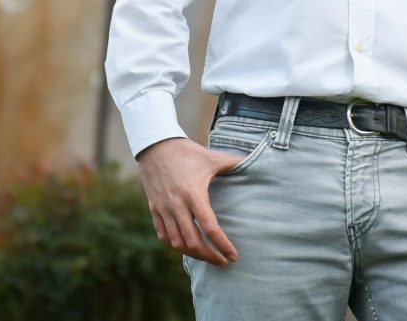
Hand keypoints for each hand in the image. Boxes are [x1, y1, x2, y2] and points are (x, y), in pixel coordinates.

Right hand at [136, 137, 243, 264]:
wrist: (155, 146)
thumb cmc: (186, 152)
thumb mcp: (211, 157)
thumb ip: (233, 162)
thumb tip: (252, 162)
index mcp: (194, 194)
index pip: (210, 227)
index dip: (222, 245)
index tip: (233, 255)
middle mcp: (177, 205)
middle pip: (193, 242)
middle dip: (210, 256)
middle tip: (222, 261)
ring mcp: (163, 209)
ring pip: (177, 242)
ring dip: (193, 253)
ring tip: (207, 256)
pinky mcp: (154, 209)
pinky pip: (163, 235)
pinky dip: (175, 245)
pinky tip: (186, 246)